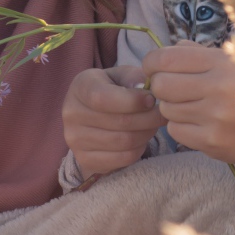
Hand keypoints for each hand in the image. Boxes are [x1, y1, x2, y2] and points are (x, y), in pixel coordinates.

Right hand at [62, 65, 165, 180]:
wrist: (92, 113)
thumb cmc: (112, 89)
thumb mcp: (121, 75)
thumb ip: (133, 78)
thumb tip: (146, 91)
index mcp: (80, 86)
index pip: (103, 98)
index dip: (132, 101)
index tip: (152, 100)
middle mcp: (71, 113)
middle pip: (119, 122)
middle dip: (148, 119)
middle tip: (162, 114)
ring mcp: (75, 139)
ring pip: (123, 142)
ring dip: (146, 134)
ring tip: (153, 125)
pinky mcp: (85, 159)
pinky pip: (122, 159)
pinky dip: (139, 149)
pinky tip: (142, 139)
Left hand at [142, 41, 234, 162]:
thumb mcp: (229, 60)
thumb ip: (196, 53)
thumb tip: (164, 52)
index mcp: (221, 62)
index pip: (166, 58)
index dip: (152, 62)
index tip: (153, 68)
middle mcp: (219, 88)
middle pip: (162, 85)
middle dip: (161, 86)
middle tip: (172, 89)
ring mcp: (216, 117)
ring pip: (166, 109)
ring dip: (172, 108)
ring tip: (192, 106)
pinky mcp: (213, 141)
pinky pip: (175, 131)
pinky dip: (181, 127)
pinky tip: (198, 123)